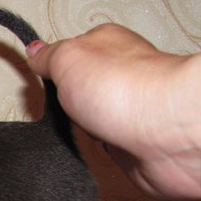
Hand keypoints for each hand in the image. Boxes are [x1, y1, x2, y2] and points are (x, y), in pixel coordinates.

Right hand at [26, 24, 200, 199]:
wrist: (165, 133)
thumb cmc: (126, 89)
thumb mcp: (67, 58)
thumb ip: (49, 56)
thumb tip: (35, 50)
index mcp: (106, 46)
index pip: (71, 54)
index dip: (53, 67)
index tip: (41, 74)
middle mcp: (120, 78)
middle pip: (79, 90)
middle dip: (66, 103)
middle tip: (63, 102)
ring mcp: (127, 112)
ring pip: (90, 122)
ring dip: (82, 129)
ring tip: (81, 125)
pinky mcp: (132, 145)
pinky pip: (102, 151)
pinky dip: (94, 153)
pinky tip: (94, 147)